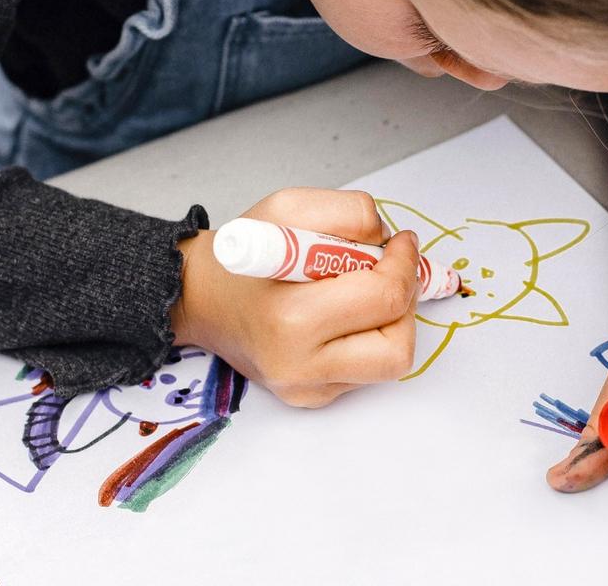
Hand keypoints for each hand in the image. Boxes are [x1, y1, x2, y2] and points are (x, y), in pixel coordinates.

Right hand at [170, 188, 418, 407]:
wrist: (201, 298)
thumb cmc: (244, 255)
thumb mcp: (288, 208)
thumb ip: (347, 213)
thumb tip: (391, 241)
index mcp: (291, 319)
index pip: (384, 298)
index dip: (405, 264)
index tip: (402, 242)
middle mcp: (299, 366)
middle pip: (397, 346)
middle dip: (406, 300)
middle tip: (393, 271)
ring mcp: (306, 389)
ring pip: (390, 364)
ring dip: (395, 323)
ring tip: (372, 293)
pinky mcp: (312, 399)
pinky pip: (368, 373)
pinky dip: (371, 339)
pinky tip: (347, 316)